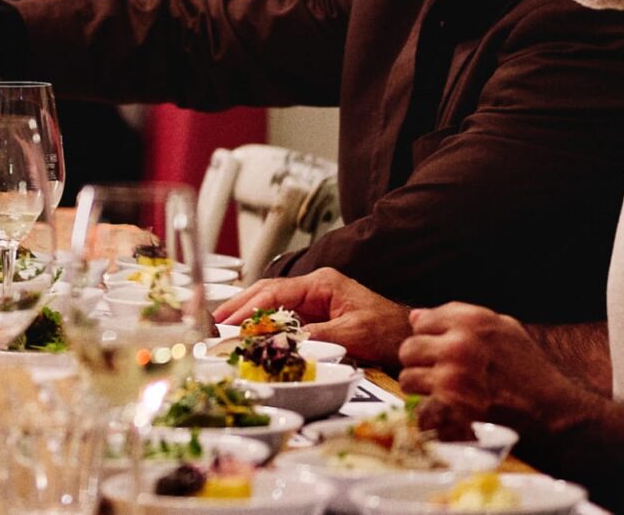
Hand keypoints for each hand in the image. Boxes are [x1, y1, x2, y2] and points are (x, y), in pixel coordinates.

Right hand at [213, 267, 413, 365]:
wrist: (408, 336)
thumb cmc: (388, 330)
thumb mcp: (352, 333)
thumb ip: (317, 335)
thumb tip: (284, 341)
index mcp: (322, 283)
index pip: (275, 291)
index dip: (249, 307)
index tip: (229, 321)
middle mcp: (314, 287)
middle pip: (267, 291)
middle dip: (239, 305)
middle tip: (215, 322)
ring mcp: (314, 299)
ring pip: (271, 302)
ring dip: (248, 314)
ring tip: (223, 326)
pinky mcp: (315, 314)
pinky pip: (282, 315)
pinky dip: (262, 323)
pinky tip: (249, 332)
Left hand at [396, 303, 598, 433]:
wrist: (553, 413)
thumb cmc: (530, 372)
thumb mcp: (505, 331)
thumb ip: (459, 319)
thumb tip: (415, 317)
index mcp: (473, 321)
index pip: (421, 321)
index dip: (429, 338)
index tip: (442, 351)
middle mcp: (459, 344)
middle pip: (409, 348)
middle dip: (420, 363)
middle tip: (439, 376)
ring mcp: (453, 376)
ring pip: (408, 377)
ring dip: (422, 388)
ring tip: (444, 394)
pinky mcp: (451, 407)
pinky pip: (418, 406)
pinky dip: (429, 413)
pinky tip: (446, 412)